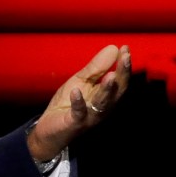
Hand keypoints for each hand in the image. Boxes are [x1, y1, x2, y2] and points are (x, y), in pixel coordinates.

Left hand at [28, 44, 131, 160]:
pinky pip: (78, 112)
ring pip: (101, 103)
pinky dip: (78, 102)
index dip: (123, 65)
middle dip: (122, 74)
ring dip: (106, 90)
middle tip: (126, 57)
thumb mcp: (80, 81)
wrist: (49, 128)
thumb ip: (96, 68)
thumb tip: (113, 48)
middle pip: (116, 91)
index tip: (125, 48)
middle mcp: (103, 107)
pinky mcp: (74, 122)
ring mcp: (90, 116)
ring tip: (111, 76)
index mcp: (106, 97)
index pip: (119, 80)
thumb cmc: (68, 104)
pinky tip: (76, 91)